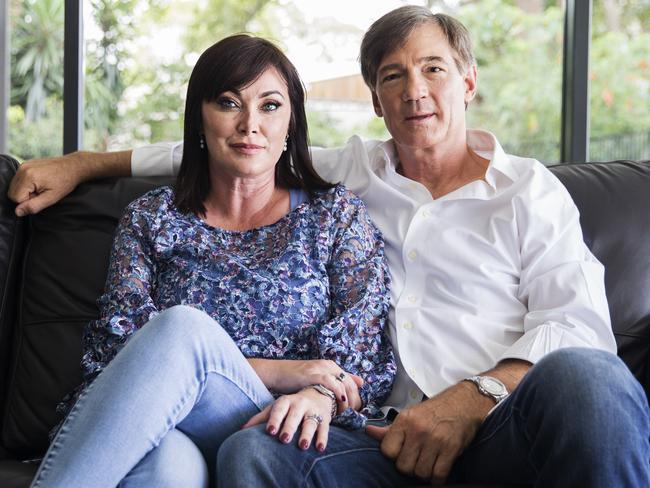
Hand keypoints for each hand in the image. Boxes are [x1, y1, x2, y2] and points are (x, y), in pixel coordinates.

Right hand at [7, 149, 131, 216]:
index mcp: (28, 177)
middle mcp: (22, 169)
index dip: (28, 202)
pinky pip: (19, 180)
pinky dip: (27, 184)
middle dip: (26, 197)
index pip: (15, 198)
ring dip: (26, 191)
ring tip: (42, 188)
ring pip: (15, 187)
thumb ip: (33, 206)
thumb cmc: (65, 181)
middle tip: (41, 193)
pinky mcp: (26, 164)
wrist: (73, 166)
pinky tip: (40, 183)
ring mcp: (23, 165)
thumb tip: (18, 212)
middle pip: (12, 192)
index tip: (41, 197)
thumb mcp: (51, 198)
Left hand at [242, 387, 333, 451]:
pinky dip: (322, 438)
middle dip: (290, 427)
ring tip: (303, 446)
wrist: (318, 394)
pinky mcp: (325, 419)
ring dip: (307, 434)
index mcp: (286, 401)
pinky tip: (320, 448)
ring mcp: (313, 411)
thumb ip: (261, 417)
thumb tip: (241, 430)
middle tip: (284, 439)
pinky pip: (324, 429)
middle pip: (294, 416)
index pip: (279, 409)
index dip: (275, 420)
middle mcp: (300, 404)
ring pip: (310, 422)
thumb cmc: (291, 405)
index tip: (270, 431)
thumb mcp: (277, 407)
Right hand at [248, 358, 363, 411]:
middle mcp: (329, 366)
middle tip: (354, 416)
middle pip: (350, 384)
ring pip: (343, 384)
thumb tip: (361, 382)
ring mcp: (320, 369)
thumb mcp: (318, 379)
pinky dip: (337, 392)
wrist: (277, 373)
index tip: (357, 412)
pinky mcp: (312, 374)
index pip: (352, 383)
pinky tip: (341, 401)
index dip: (357, 398)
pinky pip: (330, 383)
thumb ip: (336, 381)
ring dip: (348, 401)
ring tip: (347, 414)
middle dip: (355, 401)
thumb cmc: (297, 379)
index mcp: (332, 367)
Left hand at [365, 382, 492, 484]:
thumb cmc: (435, 410)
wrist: (464, 402)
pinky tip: (438, 470)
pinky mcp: (451, 449)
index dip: (393, 455)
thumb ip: (390, 429)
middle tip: (416, 460)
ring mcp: (435, 440)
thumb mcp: (410, 414)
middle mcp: (418, 430)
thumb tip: (368, 432)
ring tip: (427, 464)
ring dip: (424, 473)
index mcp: (404, 420)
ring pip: (420, 473)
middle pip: (403, 466)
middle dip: (409, 467)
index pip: (387, 450)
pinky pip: (439, 475)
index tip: (401, 453)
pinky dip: (437, 478)